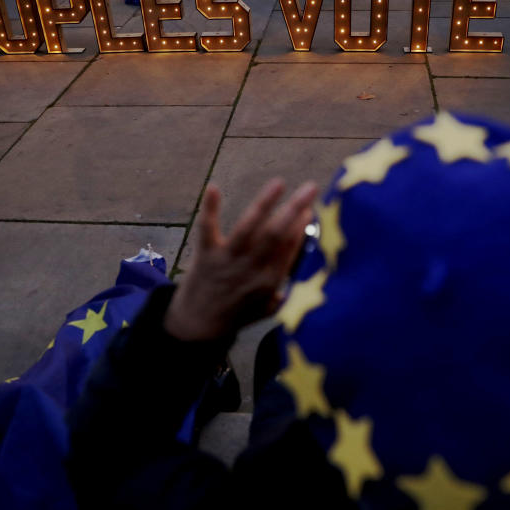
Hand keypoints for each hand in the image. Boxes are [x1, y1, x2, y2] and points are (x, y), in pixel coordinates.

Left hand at [164, 178, 317, 341]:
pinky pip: (207, 229)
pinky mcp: (205, 255)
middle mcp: (252, 269)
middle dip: (295, 209)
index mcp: (270, 282)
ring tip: (279, 183)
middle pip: (276, 235)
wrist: (197, 326)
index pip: (290, 248)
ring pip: (249, 228)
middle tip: (311, 188)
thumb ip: (287, 290)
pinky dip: (210, 209)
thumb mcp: (267, 309)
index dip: (301, 227)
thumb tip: (309, 272)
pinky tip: (213, 188)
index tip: (312, 207)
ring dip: (265, 203)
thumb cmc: (236, 315)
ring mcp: (228, 261)